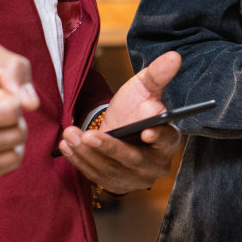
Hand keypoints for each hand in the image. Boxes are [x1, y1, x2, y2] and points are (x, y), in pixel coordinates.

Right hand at [0, 41, 39, 192]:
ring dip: (18, 127)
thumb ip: (11, 69)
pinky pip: (11, 160)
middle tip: (5, 103)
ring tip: (3, 121)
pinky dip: (17, 147)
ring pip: (11, 138)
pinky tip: (2, 139)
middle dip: (15, 106)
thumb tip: (29, 103)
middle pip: (2, 115)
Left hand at [60, 51, 183, 195]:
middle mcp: (156, 164)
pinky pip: (97, 176)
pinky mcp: (117, 185)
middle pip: (134, 159)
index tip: (146, 132)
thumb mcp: (145, 88)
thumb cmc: (136, 108)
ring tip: (70, 135)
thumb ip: (158, 74)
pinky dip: (81, 162)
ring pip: (111, 169)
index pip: (166, 140)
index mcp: (169, 140)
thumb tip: (174, 56)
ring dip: (88, 153)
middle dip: (109, 148)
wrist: (118, 129)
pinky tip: (67, 147)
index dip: (158, 137)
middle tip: (88, 135)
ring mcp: (136, 179)